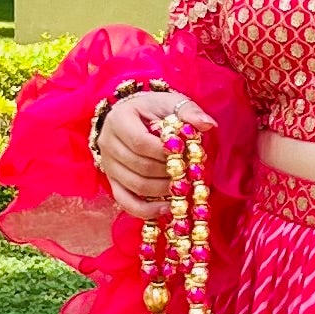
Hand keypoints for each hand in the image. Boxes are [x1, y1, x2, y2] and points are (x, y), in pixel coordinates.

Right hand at [96, 88, 216, 220]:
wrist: (133, 116)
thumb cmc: (154, 109)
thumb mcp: (170, 103)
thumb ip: (188, 111)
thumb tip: (207, 124)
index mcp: (119, 119)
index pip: (141, 143)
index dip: (165, 152)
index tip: (184, 152)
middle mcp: (108, 144)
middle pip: (140, 167)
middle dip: (169, 172)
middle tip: (189, 170)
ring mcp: (108, 166)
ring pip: (136, 186)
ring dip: (164, 189)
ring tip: (183, 185)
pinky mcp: (113, 182)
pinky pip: (127, 202)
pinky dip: (147, 211)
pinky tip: (168, 208)